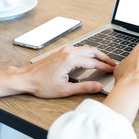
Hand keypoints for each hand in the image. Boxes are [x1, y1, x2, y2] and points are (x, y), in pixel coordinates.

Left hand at [0, 46, 116, 97]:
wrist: (25, 78)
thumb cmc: (41, 84)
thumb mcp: (64, 89)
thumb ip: (84, 88)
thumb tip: (98, 87)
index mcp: (70, 59)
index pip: (93, 62)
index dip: (105, 66)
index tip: (113, 70)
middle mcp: (68, 51)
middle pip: (92, 51)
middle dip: (105, 57)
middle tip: (113, 64)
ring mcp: (65, 50)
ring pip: (86, 48)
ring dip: (97, 54)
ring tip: (105, 61)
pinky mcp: (62, 51)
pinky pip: (80, 49)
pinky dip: (89, 53)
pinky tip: (91, 58)